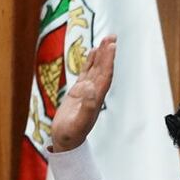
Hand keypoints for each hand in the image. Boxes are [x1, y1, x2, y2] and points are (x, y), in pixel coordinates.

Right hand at [50, 35, 115, 151]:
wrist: (66, 141)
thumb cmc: (71, 134)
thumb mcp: (78, 122)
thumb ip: (86, 106)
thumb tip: (91, 88)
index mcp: (96, 98)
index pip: (104, 76)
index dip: (108, 62)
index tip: (111, 47)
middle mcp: (94, 93)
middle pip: (103, 69)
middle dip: (108, 53)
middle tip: (112, 37)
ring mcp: (87, 91)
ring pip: (96, 69)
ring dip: (101, 55)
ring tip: (106, 40)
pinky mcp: (78, 91)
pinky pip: (86, 72)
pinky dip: (90, 62)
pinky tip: (93, 52)